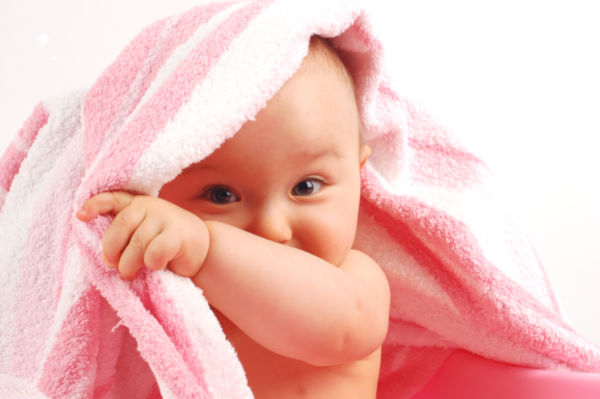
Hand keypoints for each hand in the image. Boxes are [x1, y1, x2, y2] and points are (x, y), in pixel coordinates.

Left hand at [76, 191, 208, 279]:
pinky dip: (151, 264)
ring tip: (130, 274)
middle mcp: (152, 206)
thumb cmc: (167, 244)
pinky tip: (156, 267)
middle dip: (112, 248)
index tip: (80, 216)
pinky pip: (154, 252)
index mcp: (139, 204)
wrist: (204, 249)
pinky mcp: (178, 235)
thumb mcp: (144, 234)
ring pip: (137, 242)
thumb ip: (127, 235)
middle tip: (112, 265)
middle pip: (121, 224)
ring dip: (129, 263)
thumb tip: (105, 256)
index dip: (95, 205)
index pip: (113, 198)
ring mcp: (166, 218)